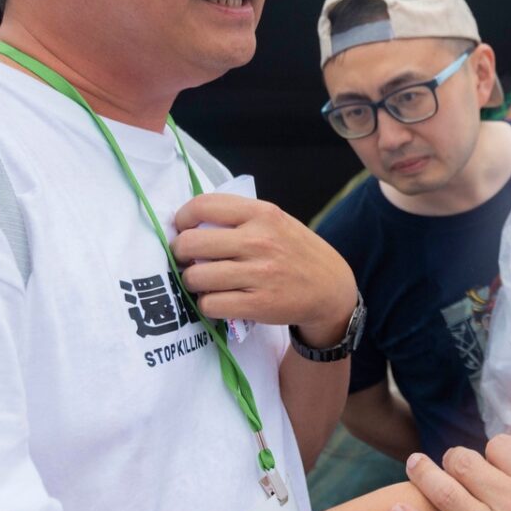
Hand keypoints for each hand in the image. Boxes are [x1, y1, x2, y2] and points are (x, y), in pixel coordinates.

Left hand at [172, 195, 354, 340]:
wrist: (331, 289)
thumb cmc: (297, 252)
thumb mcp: (277, 222)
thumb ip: (240, 218)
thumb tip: (190, 223)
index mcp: (262, 214)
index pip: (204, 206)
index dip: (182, 219)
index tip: (182, 229)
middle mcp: (259, 241)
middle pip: (191, 243)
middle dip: (179, 253)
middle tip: (186, 259)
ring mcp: (259, 274)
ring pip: (196, 276)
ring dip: (192, 282)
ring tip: (204, 282)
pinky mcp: (258, 304)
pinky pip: (210, 304)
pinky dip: (207, 304)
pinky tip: (218, 300)